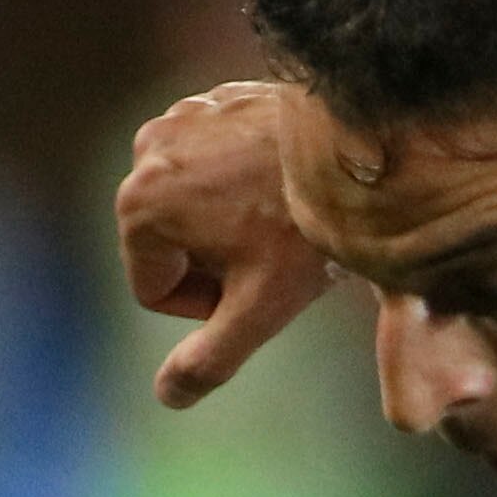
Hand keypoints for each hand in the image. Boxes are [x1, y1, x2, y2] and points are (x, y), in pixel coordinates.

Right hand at [116, 82, 331, 406]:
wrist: (358, 150)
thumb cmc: (306, 232)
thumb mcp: (258, 309)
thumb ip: (210, 358)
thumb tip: (168, 396)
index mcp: (139, 209)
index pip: (153, 291)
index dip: (207, 303)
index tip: (253, 280)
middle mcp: (144, 155)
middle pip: (169, 246)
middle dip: (214, 260)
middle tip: (271, 249)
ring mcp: (177, 119)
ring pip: (192, 206)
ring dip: (229, 220)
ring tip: (279, 213)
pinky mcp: (210, 100)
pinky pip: (215, 166)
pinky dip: (242, 180)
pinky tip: (282, 181)